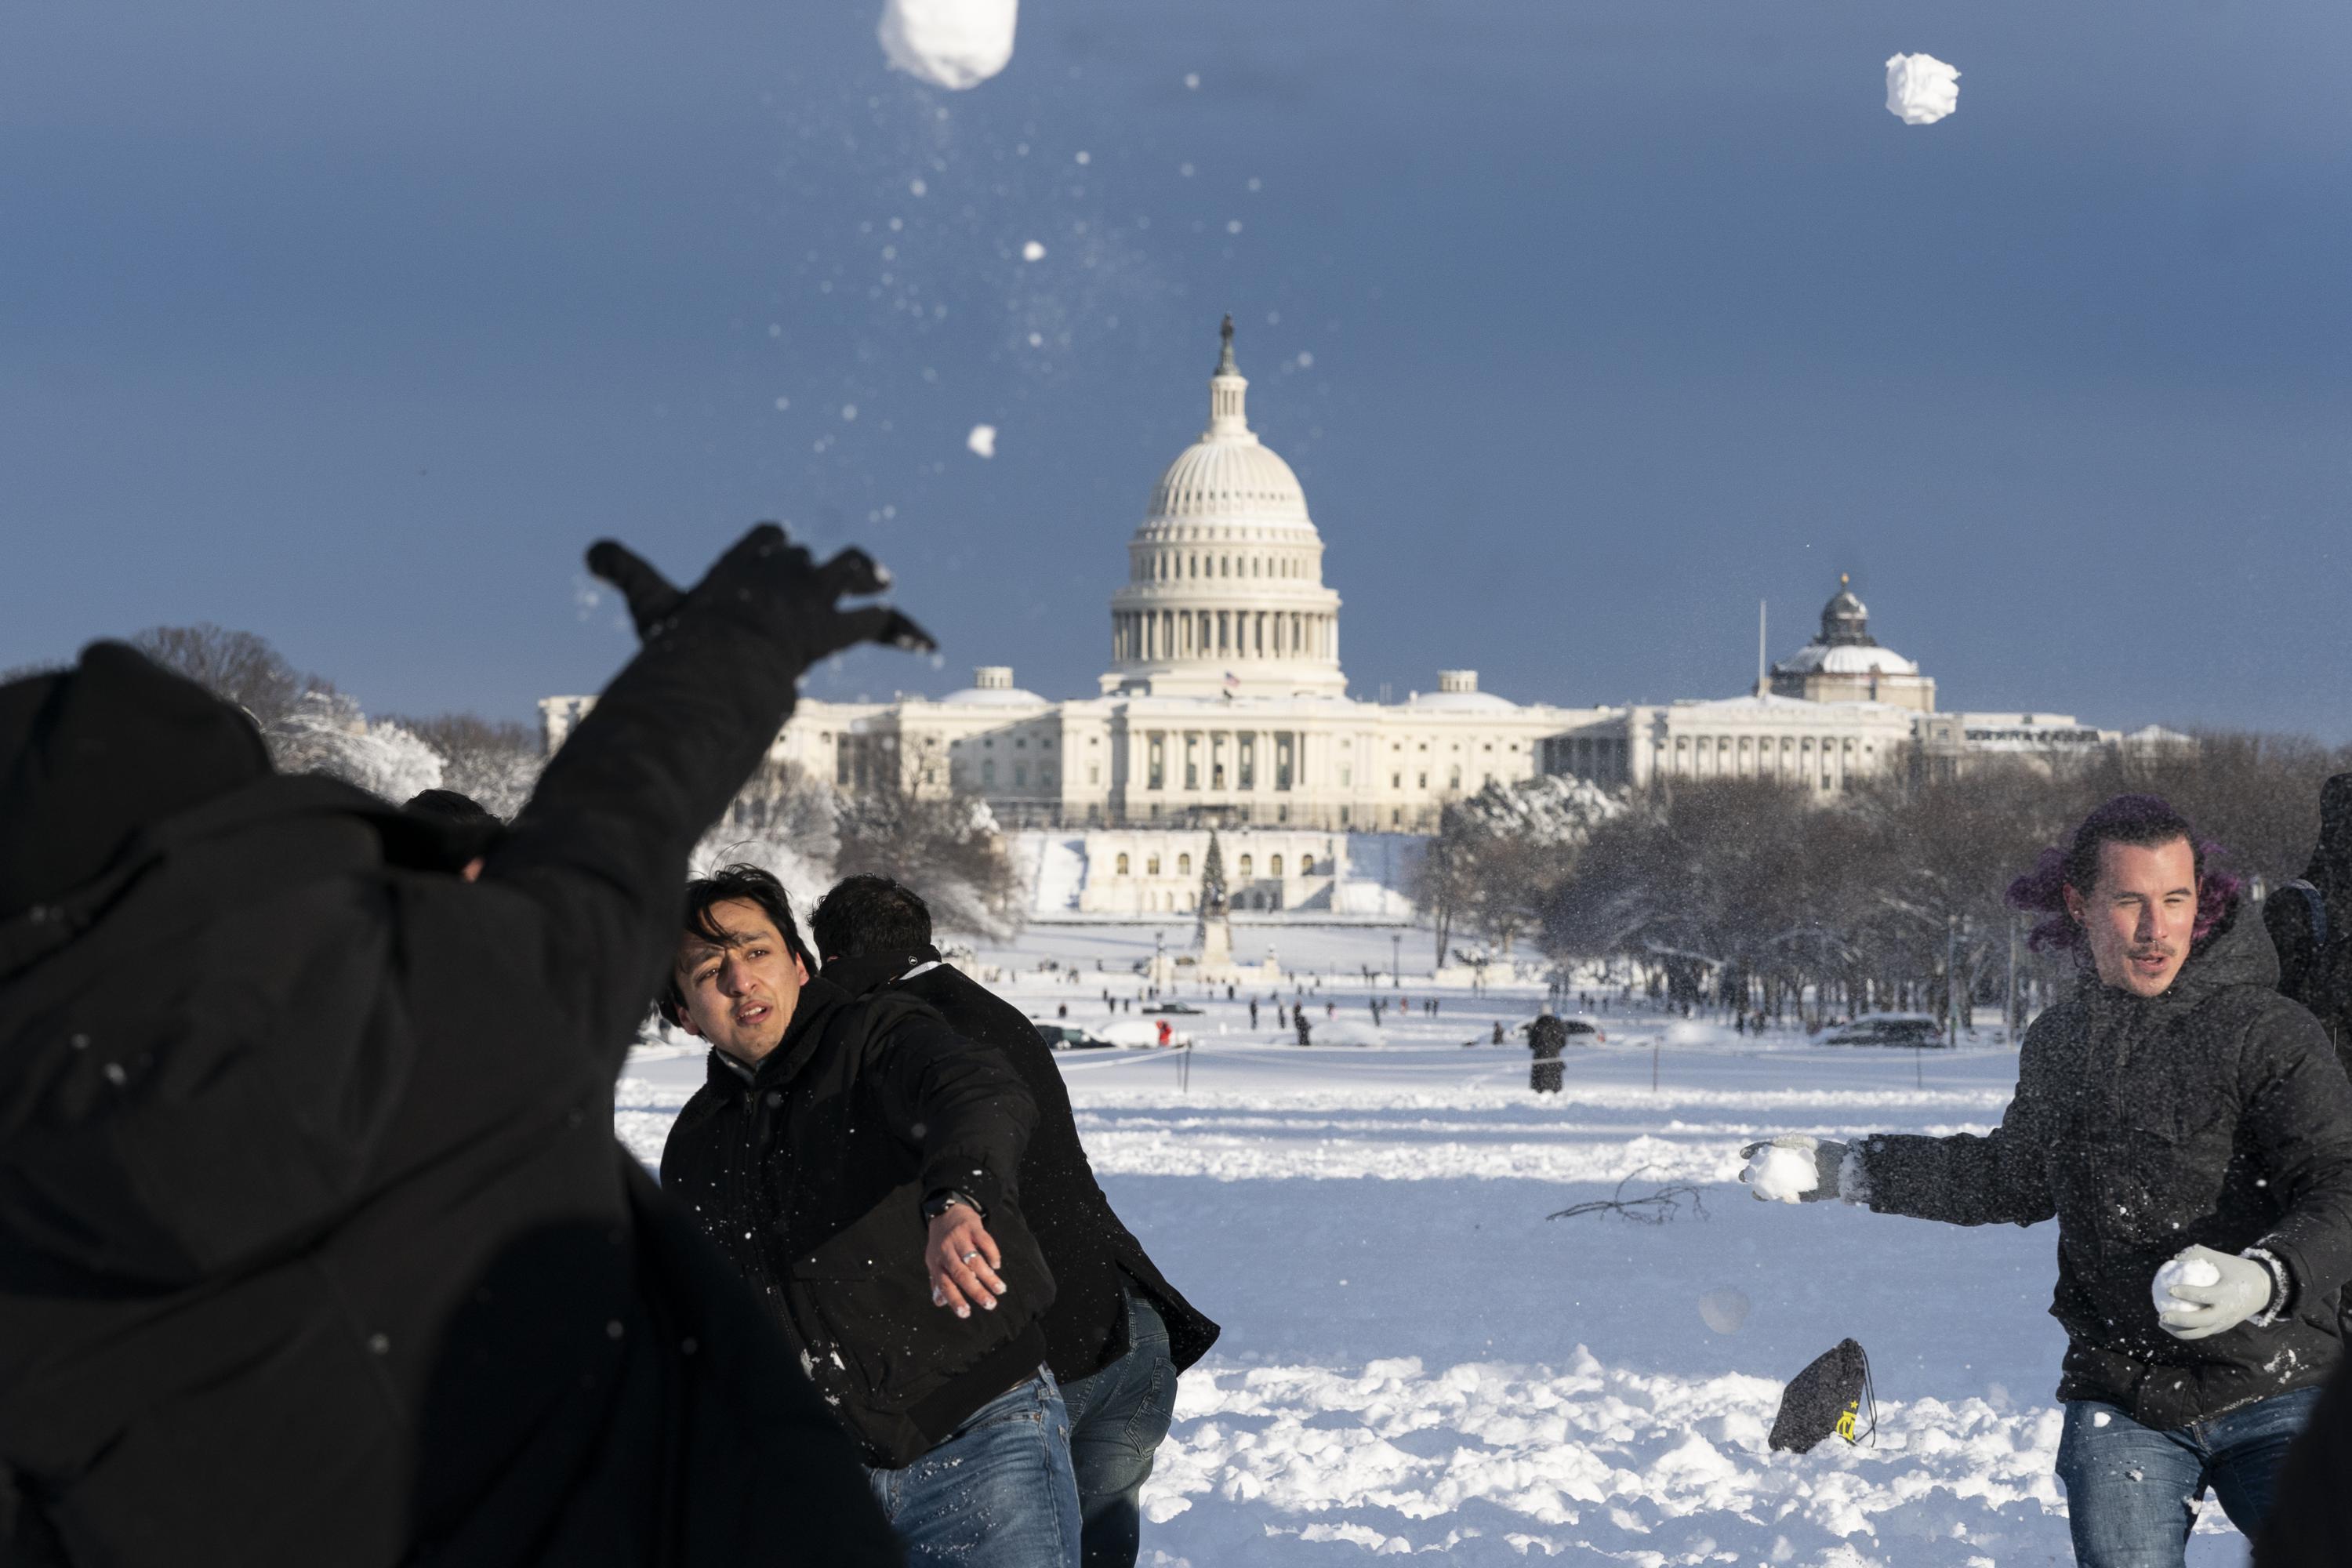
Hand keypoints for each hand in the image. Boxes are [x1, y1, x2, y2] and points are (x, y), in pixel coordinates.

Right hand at [586, 524, 936, 661]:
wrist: (723, 654)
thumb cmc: (685, 634)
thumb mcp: (651, 604)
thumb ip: (624, 571)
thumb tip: (590, 549)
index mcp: (745, 561)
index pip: (768, 539)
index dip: (774, 544)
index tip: (779, 544)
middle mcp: (783, 571)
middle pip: (810, 558)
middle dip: (817, 568)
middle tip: (830, 577)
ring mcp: (811, 596)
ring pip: (850, 570)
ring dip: (864, 575)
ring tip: (879, 581)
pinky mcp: (833, 628)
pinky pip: (871, 624)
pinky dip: (901, 631)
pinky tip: (926, 642)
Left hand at [925, 1207, 1006, 1319]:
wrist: (945, 1211)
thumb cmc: (941, 1242)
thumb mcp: (934, 1261)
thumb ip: (937, 1282)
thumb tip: (940, 1303)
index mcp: (936, 1263)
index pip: (944, 1285)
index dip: (954, 1299)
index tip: (966, 1314)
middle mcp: (945, 1251)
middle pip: (961, 1274)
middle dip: (976, 1291)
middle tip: (990, 1304)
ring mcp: (959, 1238)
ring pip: (974, 1260)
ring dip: (988, 1276)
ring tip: (1000, 1289)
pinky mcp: (972, 1227)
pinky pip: (985, 1241)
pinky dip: (992, 1254)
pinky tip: (997, 1265)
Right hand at [1738, 1135, 1851, 1203]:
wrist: (1846, 1169)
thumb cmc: (1825, 1151)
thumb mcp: (1803, 1141)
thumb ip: (1786, 1141)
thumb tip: (1769, 1145)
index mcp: (1787, 1154)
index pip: (1765, 1152)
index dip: (1753, 1152)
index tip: (1743, 1154)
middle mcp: (1789, 1169)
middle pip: (1765, 1172)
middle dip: (1752, 1174)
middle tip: (1744, 1177)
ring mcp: (1797, 1183)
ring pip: (1775, 1188)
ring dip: (1763, 1192)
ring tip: (1756, 1194)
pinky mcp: (1807, 1196)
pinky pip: (1793, 1198)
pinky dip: (1787, 1198)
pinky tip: (1785, 1197)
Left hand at [2155, 1245, 2275, 1340]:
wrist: (2264, 1288)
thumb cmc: (2238, 1270)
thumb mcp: (2222, 1258)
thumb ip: (2199, 1253)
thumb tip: (2175, 1258)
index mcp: (2227, 1293)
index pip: (2204, 1296)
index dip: (2186, 1294)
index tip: (2170, 1289)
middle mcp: (2227, 1311)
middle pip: (2201, 1321)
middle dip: (2180, 1320)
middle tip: (2162, 1315)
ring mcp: (2226, 1322)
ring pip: (2201, 1332)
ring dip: (2180, 1331)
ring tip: (2161, 1323)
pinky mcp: (2225, 1327)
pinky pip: (2205, 1332)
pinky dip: (2188, 1331)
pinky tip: (2172, 1325)